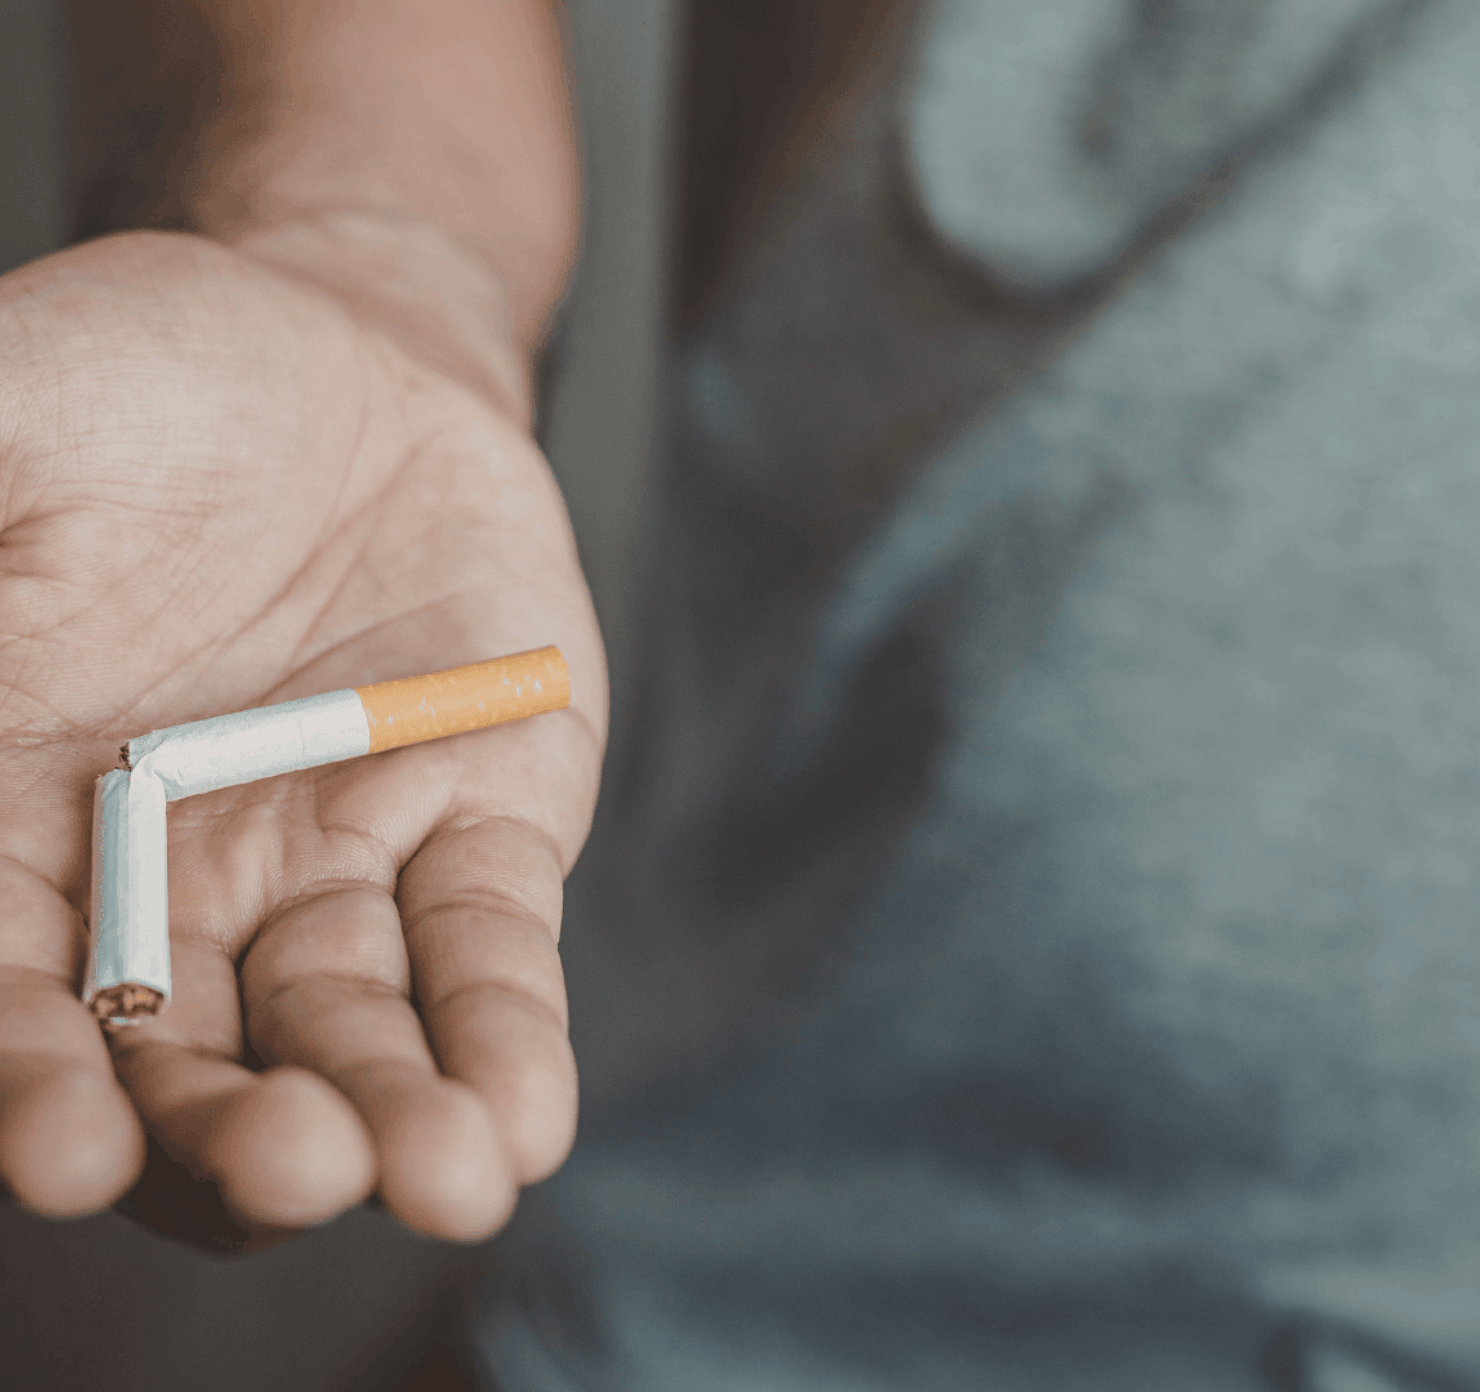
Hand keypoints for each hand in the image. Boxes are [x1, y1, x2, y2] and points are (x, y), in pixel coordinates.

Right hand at [0, 229, 604, 1241]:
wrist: (356, 359)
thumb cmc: (154, 379)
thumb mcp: (13, 416)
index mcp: (19, 815)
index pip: (8, 987)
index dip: (25, 1076)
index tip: (67, 1146)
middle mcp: (173, 877)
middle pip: (187, 1053)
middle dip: (230, 1130)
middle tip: (285, 1167)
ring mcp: (337, 859)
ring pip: (351, 1024)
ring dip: (390, 1109)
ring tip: (441, 1177)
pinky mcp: (482, 826)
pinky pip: (490, 946)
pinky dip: (506, 1029)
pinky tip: (524, 1118)